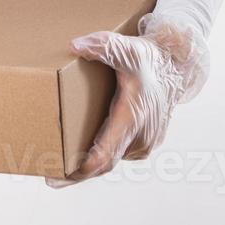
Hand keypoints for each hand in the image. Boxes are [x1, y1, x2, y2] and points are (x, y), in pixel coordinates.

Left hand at [48, 18, 205, 187]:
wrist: (175, 69)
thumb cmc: (148, 59)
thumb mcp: (126, 48)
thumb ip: (101, 45)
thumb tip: (75, 45)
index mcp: (133, 117)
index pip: (106, 153)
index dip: (82, 168)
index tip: (60, 176)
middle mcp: (141, 136)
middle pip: (104, 163)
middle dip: (77, 173)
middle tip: (49, 178)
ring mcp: (145, 143)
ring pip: (112, 158)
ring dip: (88, 164)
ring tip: (58, 165)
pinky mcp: (145, 144)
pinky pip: (119, 154)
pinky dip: (100, 156)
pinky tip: (81, 153)